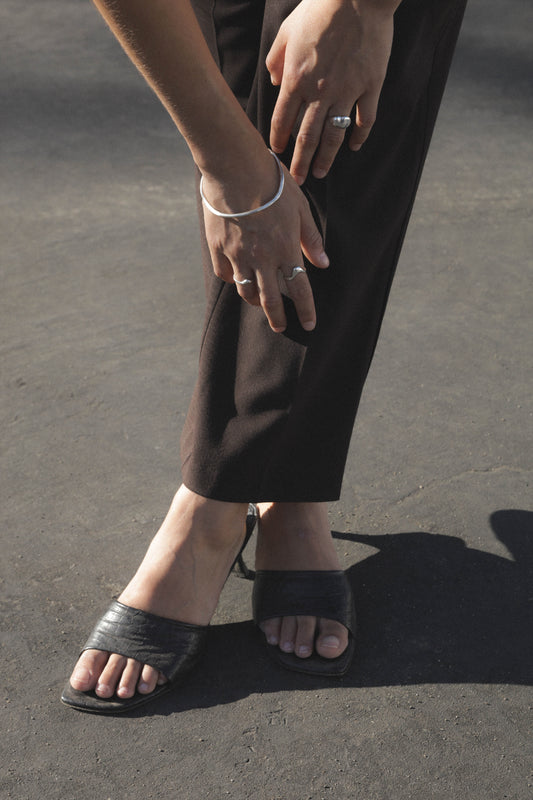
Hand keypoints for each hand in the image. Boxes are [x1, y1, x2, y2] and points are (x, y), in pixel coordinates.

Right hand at [201, 159, 328, 332]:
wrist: (236, 167)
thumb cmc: (273, 183)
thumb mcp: (300, 208)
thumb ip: (310, 239)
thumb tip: (323, 263)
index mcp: (285, 249)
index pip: (300, 289)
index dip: (306, 310)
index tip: (309, 324)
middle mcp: (262, 258)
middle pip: (270, 300)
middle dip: (277, 318)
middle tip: (280, 327)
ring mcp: (237, 255)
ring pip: (246, 290)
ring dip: (255, 301)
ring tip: (259, 303)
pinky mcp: (218, 247)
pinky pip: (224, 273)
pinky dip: (231, 279)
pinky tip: (236, 277)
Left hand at [267, 0, 396, 183]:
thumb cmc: (320, 8)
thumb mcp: (287, 30)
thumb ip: (276, 59)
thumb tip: (273, 81)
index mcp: (296, 79)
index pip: (282, 120)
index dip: (278, 140)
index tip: (276, 153)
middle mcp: (319, 92)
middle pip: (306, 137)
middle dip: (300, 162)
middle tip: (297, 180)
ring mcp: (346, 92)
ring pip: (334, 135)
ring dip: (326, 158)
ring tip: (321, 173)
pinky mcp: (370, 87)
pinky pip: (364, 119)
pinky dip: (359, 136)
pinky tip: (354, 147)